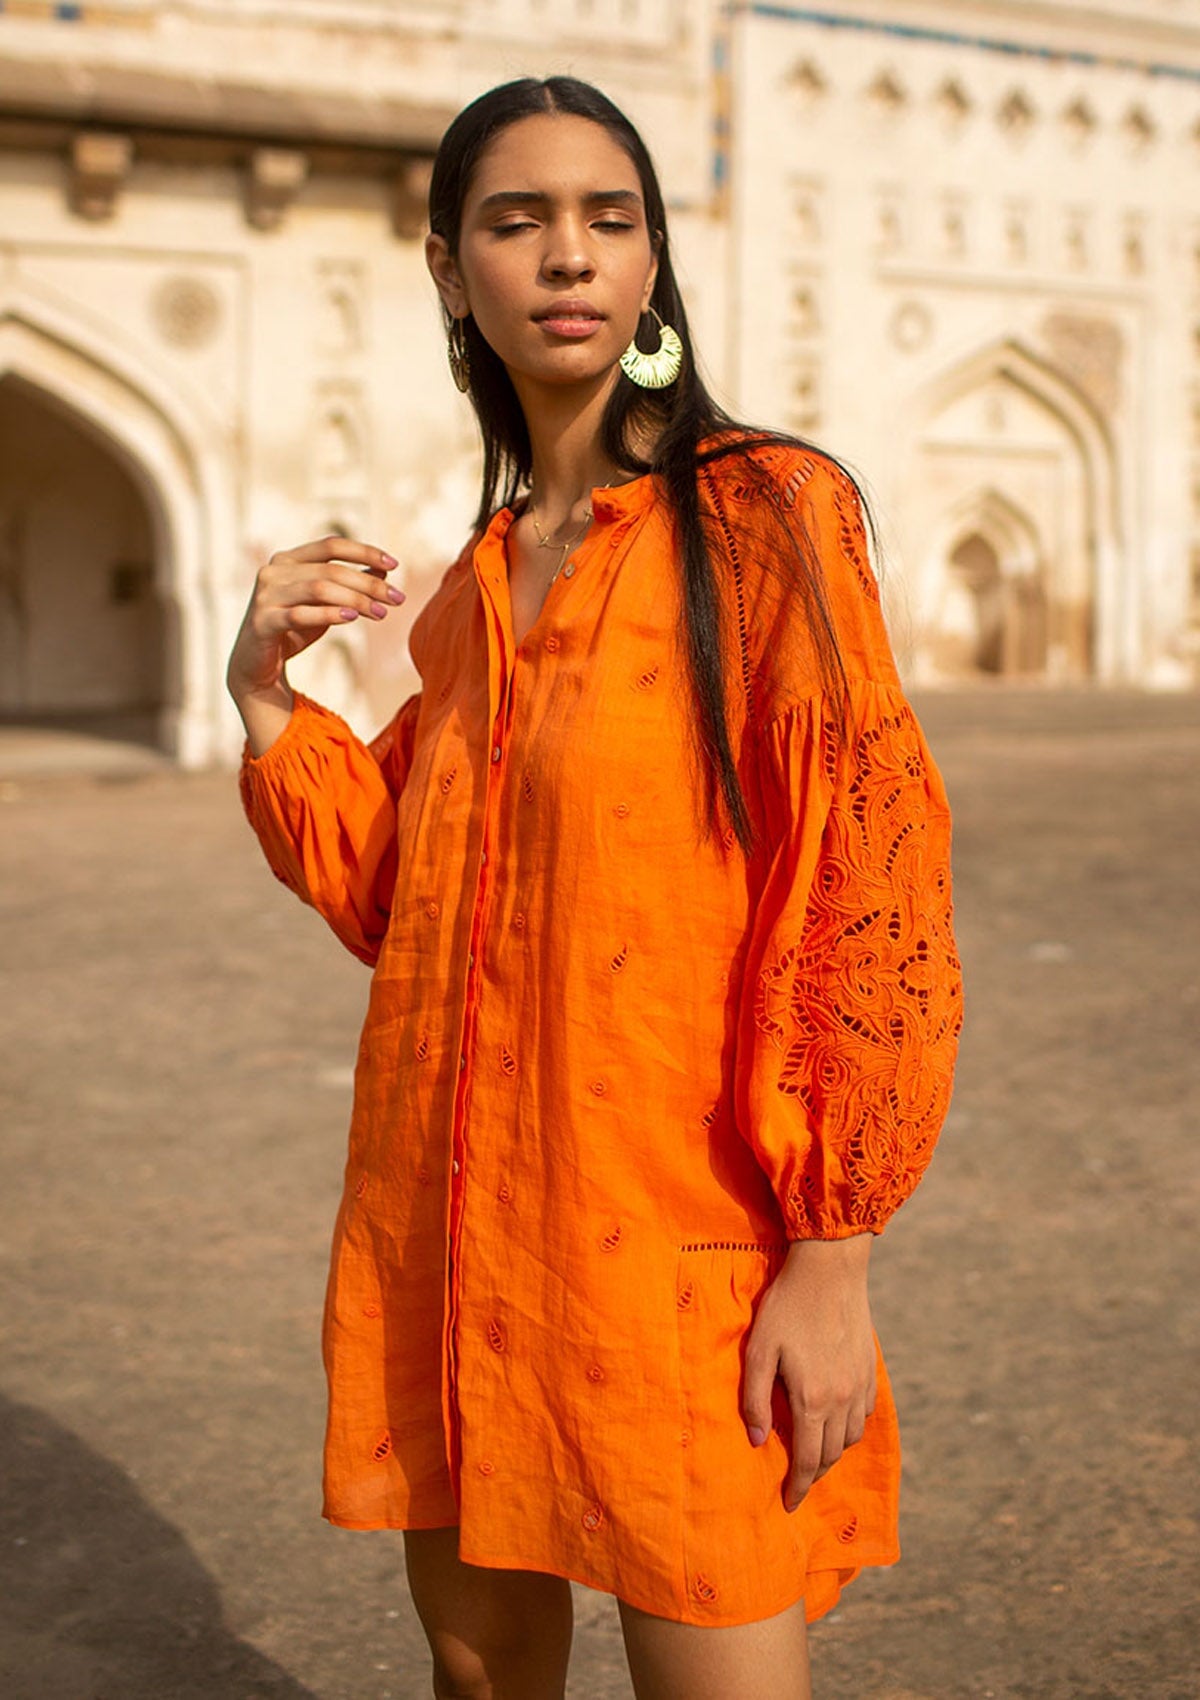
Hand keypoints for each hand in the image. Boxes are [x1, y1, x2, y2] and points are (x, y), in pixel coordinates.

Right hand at [226, 535, 403, 753]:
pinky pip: (300, 614)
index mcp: (289, 559)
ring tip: (380, 613)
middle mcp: (274, 571)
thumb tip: (385, 568)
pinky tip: (352, 617)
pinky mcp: (262, 622)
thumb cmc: (294, 628)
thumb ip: (350, 583)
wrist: (257, 665)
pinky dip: (328, 614)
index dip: (365, 551)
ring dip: (355, 599)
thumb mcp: (326, 603)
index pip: (332, 545)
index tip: (396, 564)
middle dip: (368, 583)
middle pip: (331, 569)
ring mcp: (266, 595)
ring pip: (318, 588)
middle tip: (397, 598)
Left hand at [741, 1235, 875, 1511]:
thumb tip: (756, 1441)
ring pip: (849, 1438)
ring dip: (832, 1452)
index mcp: (811, 1400)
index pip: (806, 1460)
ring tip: (813, 1452)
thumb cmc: (786, 1307)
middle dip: (812, 1475)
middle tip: (797, 1483)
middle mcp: (841, 1400)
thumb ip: (754, 1399)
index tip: (789, 1504)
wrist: (830, 1269)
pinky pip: (863, 1414)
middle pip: (830, 1455)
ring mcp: (859, 1385)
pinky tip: (835, 1421)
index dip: (797, 1487)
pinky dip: (849, 1428)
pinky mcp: (870, 1370)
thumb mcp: (758, 1350)